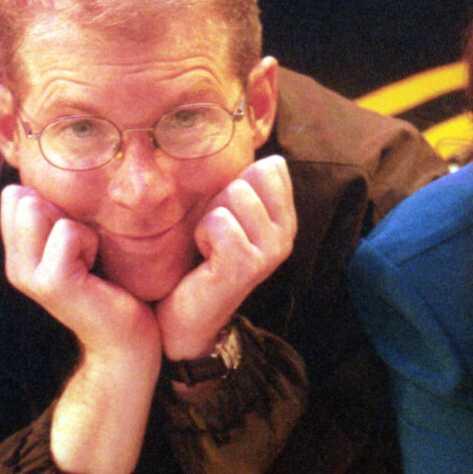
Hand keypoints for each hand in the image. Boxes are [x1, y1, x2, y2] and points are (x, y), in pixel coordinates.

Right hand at [0, 184, 159, 356]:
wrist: (128, 343)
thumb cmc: (117, 289)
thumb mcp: (84, 245)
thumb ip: (59, 217)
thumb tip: (35, 181)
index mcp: (20, 255)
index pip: (16, 196)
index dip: (55, 201)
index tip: (79, 236)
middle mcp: (16, 265)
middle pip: (24, 198)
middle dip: (66, 212)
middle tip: (89, 251)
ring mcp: (29, 274)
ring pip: (40, 210)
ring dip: (80, 228)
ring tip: (93, 260)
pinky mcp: (51, 282)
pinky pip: (67, 231)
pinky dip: (90, 243)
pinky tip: (97, 270)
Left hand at [156, 155, 296, 359]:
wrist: (187, 317)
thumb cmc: (202, 258)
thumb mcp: (228, 213)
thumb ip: (246, 185)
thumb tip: (268, 156)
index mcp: (285, 219)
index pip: (272, 167)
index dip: (238, 181)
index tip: (229, 212)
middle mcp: (286, 235)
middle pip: (251, 176)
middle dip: (221, 198)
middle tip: (216, 232)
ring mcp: (270, 252)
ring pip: (235, 195)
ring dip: (209, 217)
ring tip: (209, 244)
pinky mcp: (246, 266)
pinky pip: (219, 221)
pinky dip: (202, 235)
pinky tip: (205, 258)